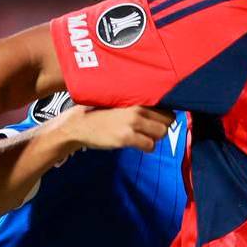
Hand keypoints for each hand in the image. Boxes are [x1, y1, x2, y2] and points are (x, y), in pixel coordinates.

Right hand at [55, 105, 174, 152]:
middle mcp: (137, 109)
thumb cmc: (100, 114)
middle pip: (168, 120)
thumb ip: (139, 106)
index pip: (166, 106)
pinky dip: (147, 147)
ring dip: (155, 138)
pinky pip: (150, 145)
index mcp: (136, 99)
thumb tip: (161, 112)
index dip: (165, 116)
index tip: (159, 120)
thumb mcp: (120, 103)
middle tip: (150, 131)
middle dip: (162, 127)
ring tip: (142, 137)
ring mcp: (132, 123)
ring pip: (161, 133)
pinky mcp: (126, 137)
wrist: (78, 125)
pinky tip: (137, 144)